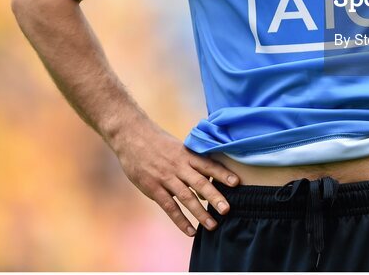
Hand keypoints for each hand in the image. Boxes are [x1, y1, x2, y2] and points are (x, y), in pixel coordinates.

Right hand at [111, 121, 239, 235]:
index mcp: (187, 154)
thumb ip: (192, 166)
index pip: (208, 164)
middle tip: (227, 210)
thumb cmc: (158, 143)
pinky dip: (180, 220)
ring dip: (200, 213)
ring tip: (213, 225)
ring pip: (186, 197)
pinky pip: (169, 206)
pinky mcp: (153, 188)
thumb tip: (206, 189)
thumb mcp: (178, 149)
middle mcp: (178, 166)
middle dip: (215, 196)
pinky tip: (190, 231)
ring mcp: (165, 177)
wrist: (132, 136)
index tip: (237, 183)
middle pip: (200, 182)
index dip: (222, 173)